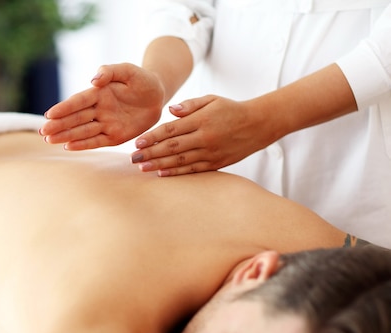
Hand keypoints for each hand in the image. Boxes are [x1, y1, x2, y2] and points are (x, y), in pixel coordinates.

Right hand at [39, 63, 164, 149]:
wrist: (157, 95)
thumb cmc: (141, 80)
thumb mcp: (128, 70)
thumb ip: (110, 71)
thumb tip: (93, 80)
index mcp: (99, 93)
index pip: (78, 101)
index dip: (64, 108)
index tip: (49, 114)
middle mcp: (98, 109)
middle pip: (75, 118)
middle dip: (59, 125)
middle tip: (43, 131)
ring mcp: (105, 124)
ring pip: (82, 131)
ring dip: (66, 136)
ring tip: (50, 140)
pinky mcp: (114, 136)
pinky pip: (97, 141)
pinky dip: (83, 145)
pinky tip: (69, 147)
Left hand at [131, 95, 274, 175]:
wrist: (259, 124)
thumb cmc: (230, 109)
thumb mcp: (211, 100)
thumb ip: (189, 105)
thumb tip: (170, 110)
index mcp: (201, 120)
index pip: (171, 130)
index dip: (152, 137)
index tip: (137, 143)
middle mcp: (205, 137)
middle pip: (171, 147)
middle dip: (150, 153)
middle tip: (133, 159)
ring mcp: (210, 152)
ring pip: (180, 160)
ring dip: (159, 164)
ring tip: (143, 168)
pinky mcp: (216, 163)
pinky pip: (193, 169)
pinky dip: (177, 172)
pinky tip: (162, 173)